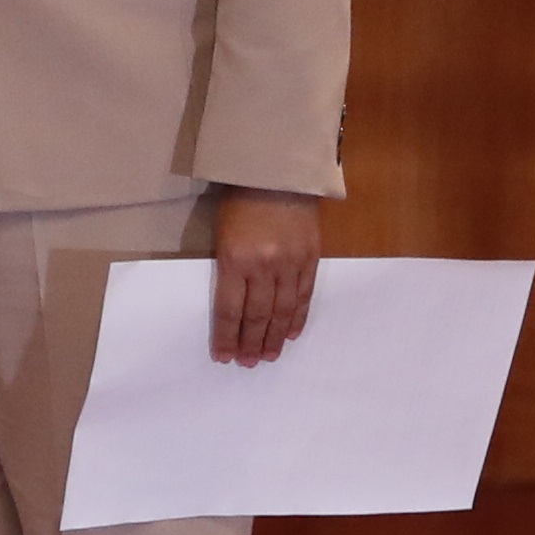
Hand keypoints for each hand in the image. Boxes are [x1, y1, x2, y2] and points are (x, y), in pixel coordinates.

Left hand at [207, 188, 320, 363]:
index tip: (224, 357)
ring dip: (275, 337)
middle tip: (249, 364)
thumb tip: (232, 306)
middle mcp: (264, 265)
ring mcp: (291, 262)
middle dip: (251, 343)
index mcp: (234, 258)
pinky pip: (305, 295)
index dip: (226, 336)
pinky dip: (298, 317)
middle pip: (257, 315)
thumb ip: (229, 268)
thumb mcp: (222, 234)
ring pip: (283, 310)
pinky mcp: (311, 257)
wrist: (277, 170)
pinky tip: (291, 334)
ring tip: (269, 357)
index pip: (229, 309)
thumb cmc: (239, 200)